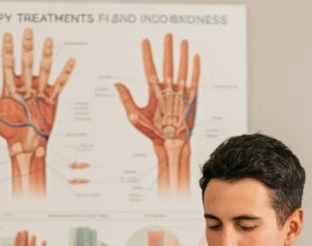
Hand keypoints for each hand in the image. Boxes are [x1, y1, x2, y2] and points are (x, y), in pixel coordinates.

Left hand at [0, 28, 75, 196]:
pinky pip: (59, 84)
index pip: (8, 64)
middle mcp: (25, 87)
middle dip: (27, 47)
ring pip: (43, 70)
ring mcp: (38, 92)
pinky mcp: (51, 100)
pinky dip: (65, 73)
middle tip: (28, 31)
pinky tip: (70, 61)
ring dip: (45, 55)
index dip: (8, 49)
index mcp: (9, 88)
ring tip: (48, 40)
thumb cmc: (6, 132)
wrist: (24, 147)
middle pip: (26, 62)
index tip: (8, 35)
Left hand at [115, 34, 199, 195]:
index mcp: (154, 93)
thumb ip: (126, 99)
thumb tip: (116, 83)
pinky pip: (193, 81)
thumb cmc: (152, 133)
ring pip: (181, 69)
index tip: (145, 41)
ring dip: (182, 55)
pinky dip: (194, 69)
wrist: (169, 144)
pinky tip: (194, 57)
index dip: (147, 55)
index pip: (150, 69)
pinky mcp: (190, 100)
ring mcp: (179, 94)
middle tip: (167, 35)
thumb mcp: (134, 115)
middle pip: (167, 65)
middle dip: (167, 50)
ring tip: (182, 42)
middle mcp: (167, 91)